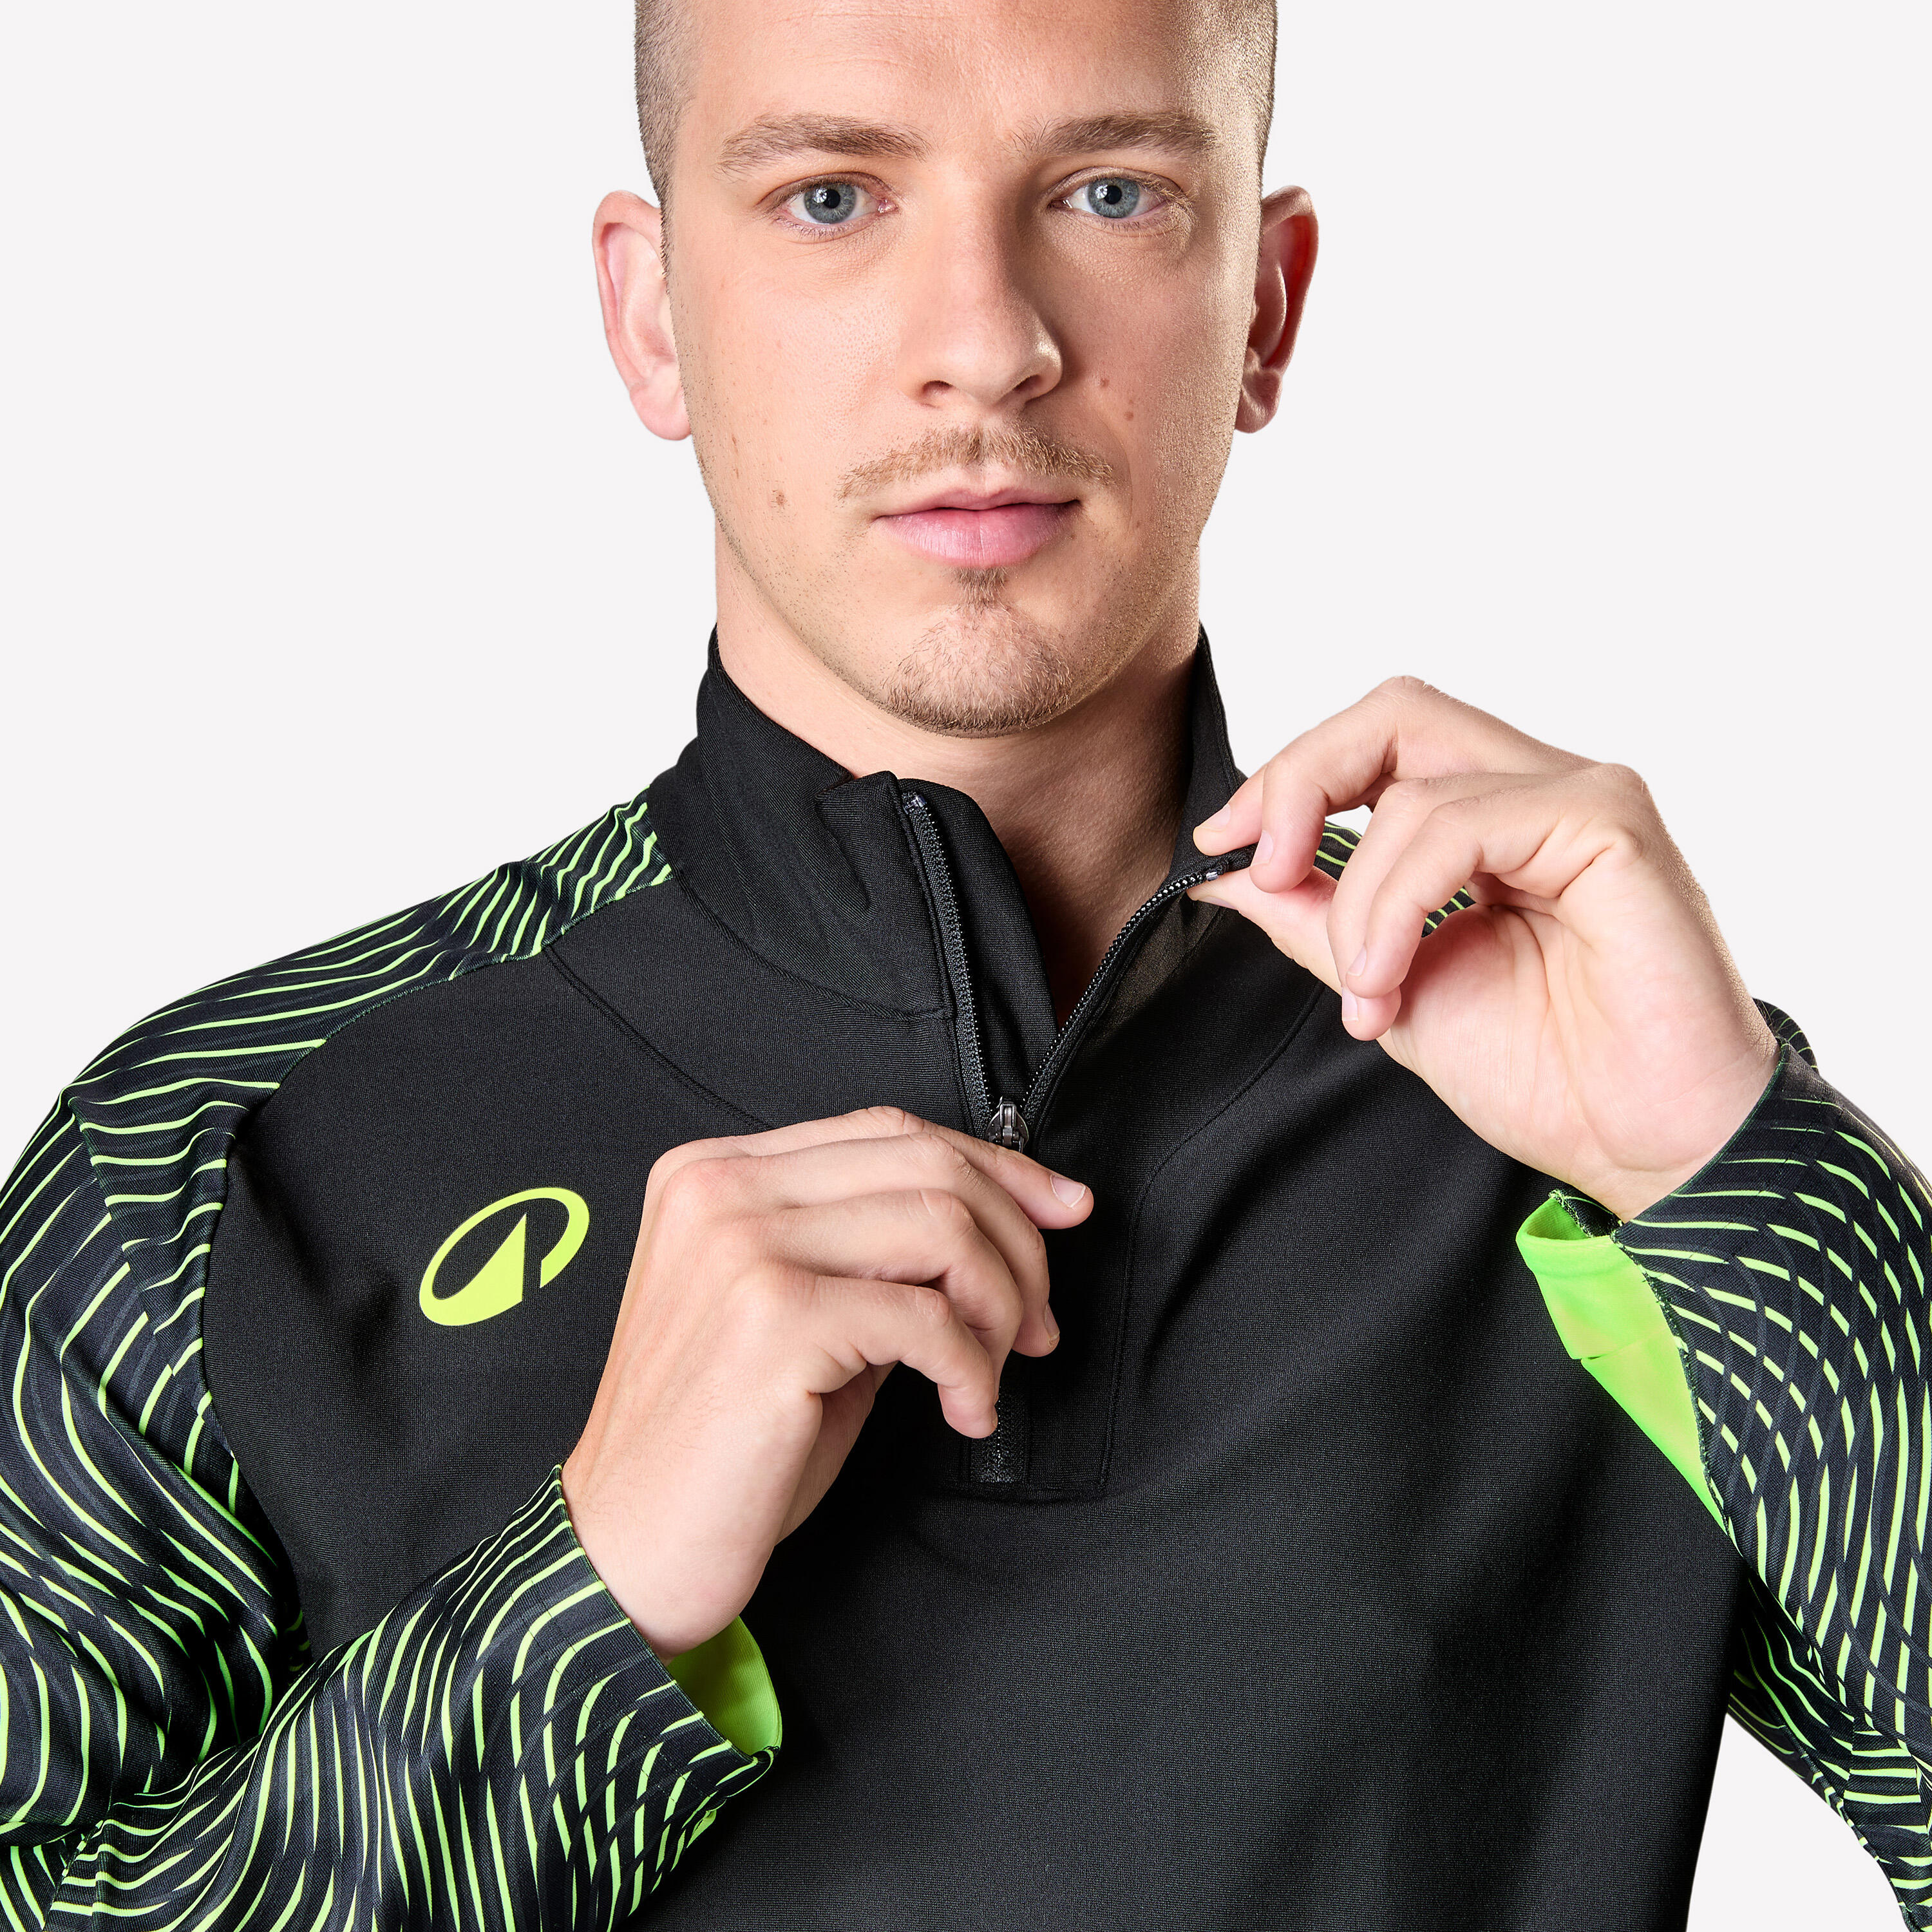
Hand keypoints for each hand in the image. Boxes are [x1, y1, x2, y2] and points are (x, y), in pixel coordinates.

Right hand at [561, 1107, 1091, 1656]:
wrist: (626, 1549)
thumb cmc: (719, 1443)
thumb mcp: (793, 1315)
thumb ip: (869, 1253)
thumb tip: (1001, 1226)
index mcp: (714, 1171)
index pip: (890, 1129)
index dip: (996, 1166)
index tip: (1061, 1211)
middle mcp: (721, 1189)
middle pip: (927, 1163)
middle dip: (1016, 1240)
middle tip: (1035, 1321)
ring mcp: (742, 1246)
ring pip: (941, 1226)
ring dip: (1000, 1303)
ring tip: (994, 1371)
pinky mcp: (773, 1318)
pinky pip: (929, 1317)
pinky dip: (972, 1366)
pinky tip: (964, 1411)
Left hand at [1191, 677, 1777, 1220]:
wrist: (1646, 1148)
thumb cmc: (1549, 1075)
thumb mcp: (1388, 984)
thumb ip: (1314, 919)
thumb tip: (1224, 872)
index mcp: (1495, 818)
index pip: (1379, 741)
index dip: (1288, 777)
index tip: (1223, 843)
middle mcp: (1541, 790)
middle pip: (1394, 714)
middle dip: (1299, 782)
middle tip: (1262, 869)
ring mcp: (1582, 798)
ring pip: (1412, 790)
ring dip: (1357, 901)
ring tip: (1368, 991)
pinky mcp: (1610, 824)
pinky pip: (1461, 825)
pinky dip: (1399, 901)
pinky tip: (1393, 976)